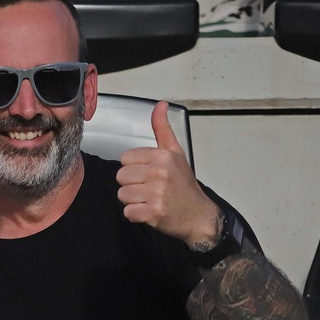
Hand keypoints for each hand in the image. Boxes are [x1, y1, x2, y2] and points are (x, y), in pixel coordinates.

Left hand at [117, 101, 220, 248]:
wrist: (198, 214)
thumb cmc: (184, 185)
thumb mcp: (176, 152)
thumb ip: (163, 129)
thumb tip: (160, 104)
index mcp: (162, 156)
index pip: (125, 159)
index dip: (134, 169)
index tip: (148, 175)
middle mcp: (160, 172)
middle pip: (121, 177)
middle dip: (132, 185)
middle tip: (150, 189)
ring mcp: (157, 193)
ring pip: (122, 195)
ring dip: (133, 201)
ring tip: (150, 200)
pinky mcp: (154, 211)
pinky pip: (128, 212)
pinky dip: (136, 215)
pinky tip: (150, 211)